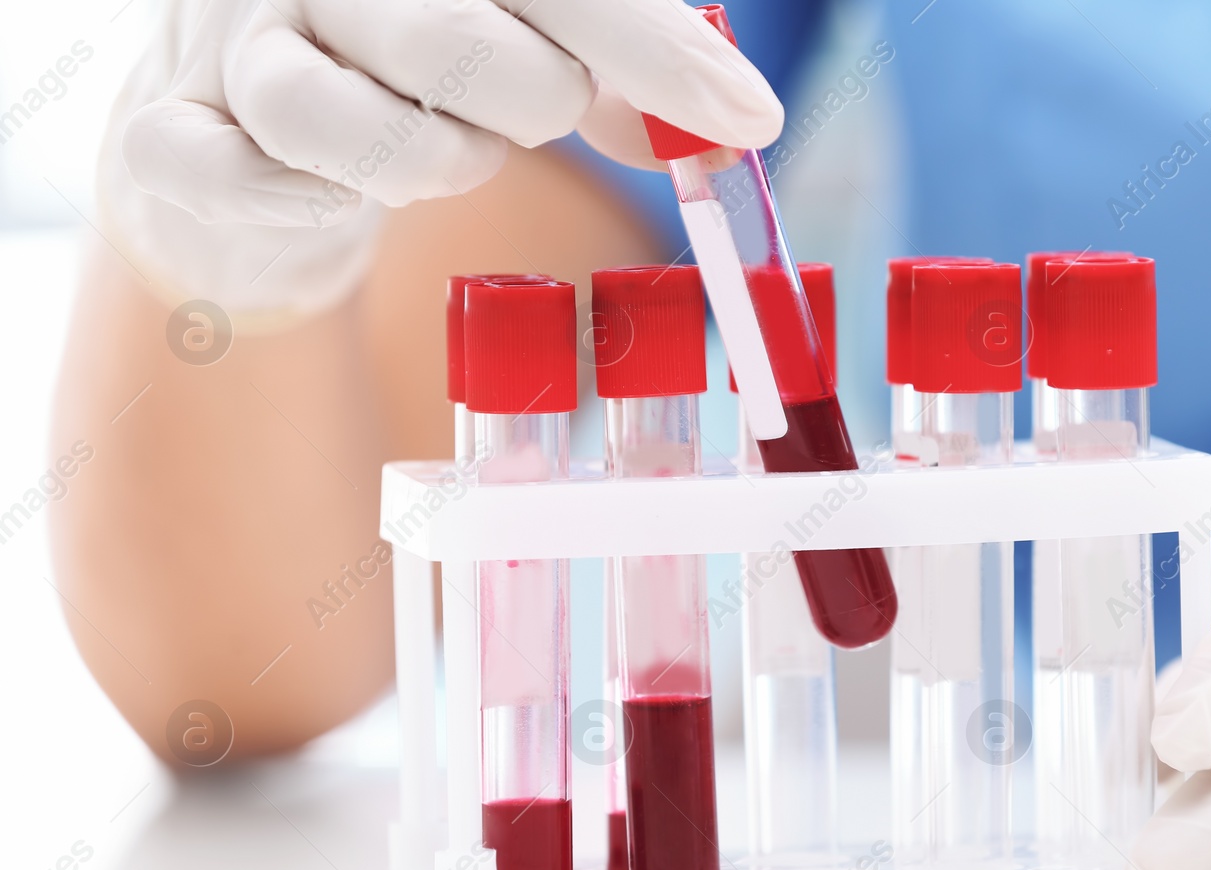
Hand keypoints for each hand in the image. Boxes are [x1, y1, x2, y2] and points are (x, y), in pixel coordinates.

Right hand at [101, 0, 781, 321]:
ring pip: (322, 109)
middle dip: (529, 98)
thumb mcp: (526, 49)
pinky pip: (215, 168)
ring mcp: (227, 43)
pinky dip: (284, 197)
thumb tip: (728, 119)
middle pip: (445, 31)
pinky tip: (327, 201)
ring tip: (455, 159)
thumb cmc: (414, 74)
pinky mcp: (170, 130)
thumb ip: (617, 73)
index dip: (652, 50)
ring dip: (424, 162)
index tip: (744, 116)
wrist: (249, 130)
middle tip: (539, 113)